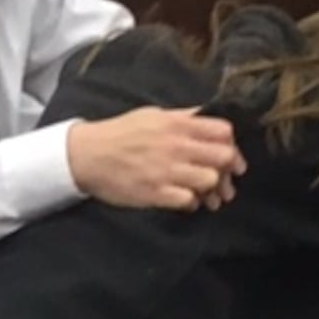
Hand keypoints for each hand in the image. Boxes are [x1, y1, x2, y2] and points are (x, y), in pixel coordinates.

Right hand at [67, 107, 246, 211]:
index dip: (231, 145)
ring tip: (206, 193)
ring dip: (212, 189)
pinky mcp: (156, 193)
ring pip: (210, 180)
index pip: (223, 132)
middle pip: (223, 157)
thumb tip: (206, 117)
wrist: (87, 154)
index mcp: (177, 124)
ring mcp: (166, 170)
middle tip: (224, 178)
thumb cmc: (120, 133)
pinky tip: (186, 200)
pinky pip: (189, 201)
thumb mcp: (152, 115)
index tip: (229, 155)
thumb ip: (182, 117)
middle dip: (228, 169)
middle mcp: (176, 146)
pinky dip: (192, 203)